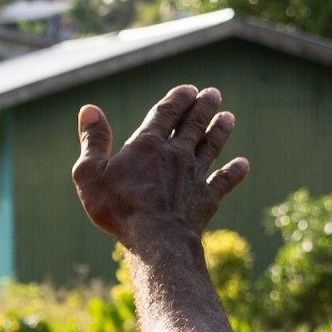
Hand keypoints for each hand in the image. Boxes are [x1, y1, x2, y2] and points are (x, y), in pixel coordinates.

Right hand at [71, 86, 248, 247]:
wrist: (157, 241)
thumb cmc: (119, 208)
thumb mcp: (90, 174)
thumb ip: (92, 140)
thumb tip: (89, 109)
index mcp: (148, 144)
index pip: (166, 112)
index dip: (178, 98)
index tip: (189, 89)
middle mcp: (176, 154)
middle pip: (194, 124)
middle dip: (204, 106)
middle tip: (213, 94)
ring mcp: (195, 176)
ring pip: (212, 146)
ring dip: (221, 130)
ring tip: (229, 117)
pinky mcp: (206, 198)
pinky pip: (224, 181)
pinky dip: (234, 171)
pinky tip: (243, 164)